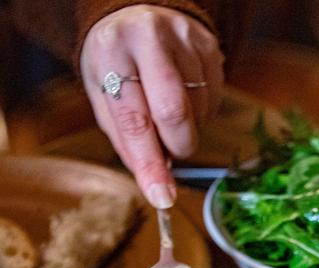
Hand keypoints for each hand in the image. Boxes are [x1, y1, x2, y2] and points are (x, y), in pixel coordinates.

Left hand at [80, 5, 223, 207]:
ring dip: (188, 126)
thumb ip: (126, 140)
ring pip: (198, 110)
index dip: (150, 164)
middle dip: (177, 145)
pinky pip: (214, 98)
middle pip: (174, 112)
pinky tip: (186, 96)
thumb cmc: (117, 62)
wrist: (138, 12)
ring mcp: (182, 37)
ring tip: (170, 108)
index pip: (134, 120)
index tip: (162, 198)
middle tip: (171, 148)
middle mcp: (147, 37)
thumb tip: (154, 182)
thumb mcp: (103, 96)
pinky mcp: (208, 43)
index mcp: (111, 51)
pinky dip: (202, 111)